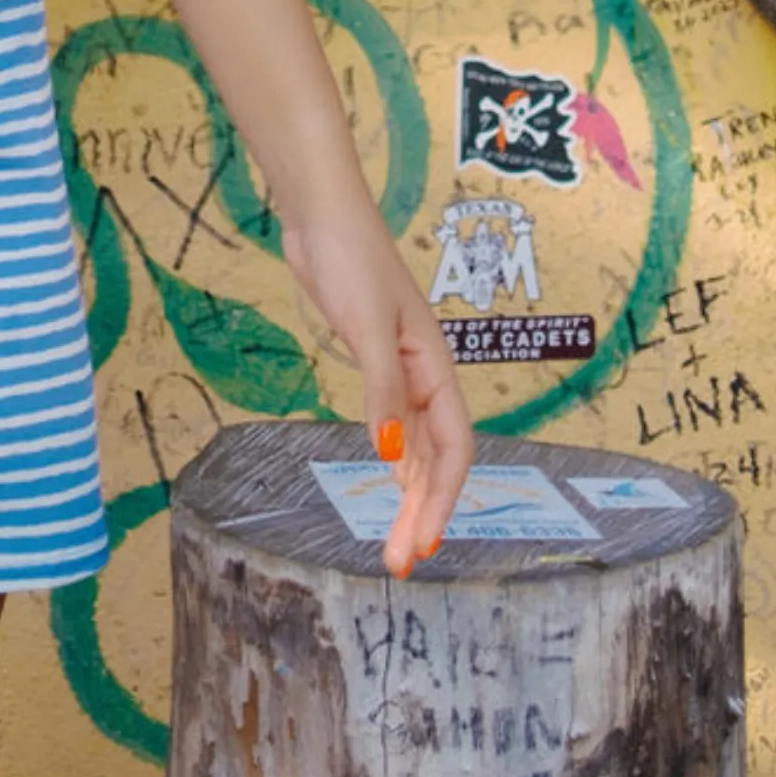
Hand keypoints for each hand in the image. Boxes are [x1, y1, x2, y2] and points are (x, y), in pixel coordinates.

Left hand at [281, 208, 472, 577]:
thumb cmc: (352, 259)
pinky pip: (394, 423)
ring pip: (414, 446)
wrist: (321, 214)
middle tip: (401, 562)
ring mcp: (398, 369)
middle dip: (424, 512)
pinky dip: (394, 458)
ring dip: (408, 493)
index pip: (453, 448)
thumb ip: (381, 390)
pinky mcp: (371, 361)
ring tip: (395, 541)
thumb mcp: (368, 326)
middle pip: (435, 458)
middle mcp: (424, 375)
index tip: (424, 543)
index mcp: (435, 367)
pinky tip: (387, 480)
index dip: (443, 498)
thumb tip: (388, 455)